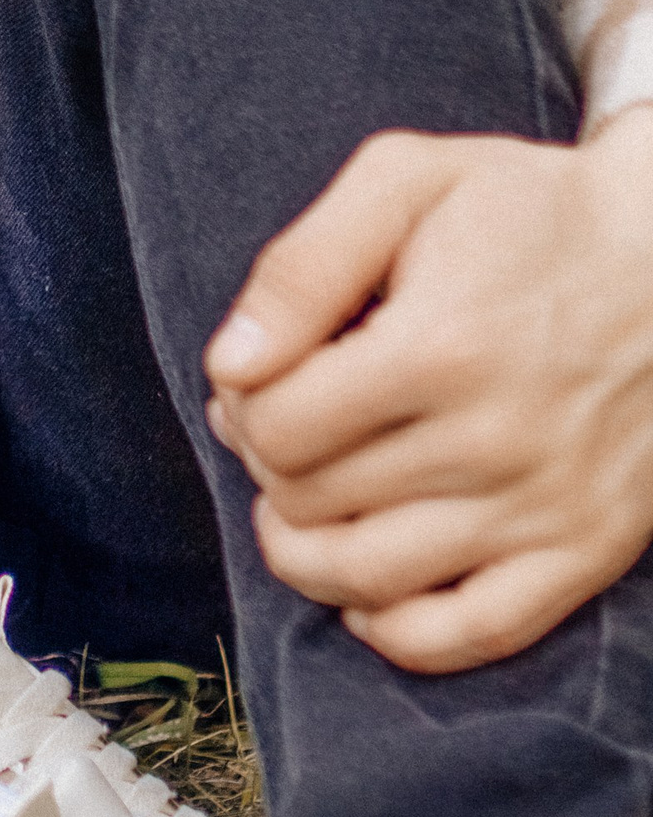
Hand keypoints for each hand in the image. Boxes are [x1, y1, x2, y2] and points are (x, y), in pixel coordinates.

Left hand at [202, 111, 652, 668]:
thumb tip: (230, 363)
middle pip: (313, 501)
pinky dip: (398, 632)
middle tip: (277, 422)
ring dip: (303, 551)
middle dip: (268, 463)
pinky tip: (364, 592)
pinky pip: (475, 634)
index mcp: (439, 347)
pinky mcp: (586, 551)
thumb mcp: (404, 182)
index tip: (251, 377)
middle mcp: (492, 444)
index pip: (279, 426)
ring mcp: (543, 508)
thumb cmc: (526, 209)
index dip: (240, 404)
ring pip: (372, 579)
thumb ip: (303, 268)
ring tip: (297, 500)